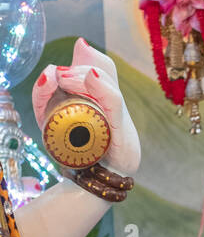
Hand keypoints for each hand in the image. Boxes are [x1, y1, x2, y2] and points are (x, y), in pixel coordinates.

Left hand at [33, 37, 140, 176]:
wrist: (86, 185)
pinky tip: (91, 78)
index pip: (104, 68)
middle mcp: (114, 108)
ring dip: (81, 75)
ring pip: (105, 82)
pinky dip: (102, 88)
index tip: (78, 51)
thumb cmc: (73, 153)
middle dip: (77, 70)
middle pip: (103, 71)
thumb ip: (48, 94)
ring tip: (63, 78)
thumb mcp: (53, 120)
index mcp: (103, 101)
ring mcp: (119, 120)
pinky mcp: (121, 133)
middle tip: (59, 76)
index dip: (90, 57)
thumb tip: (51, 70)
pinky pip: (113, 102)